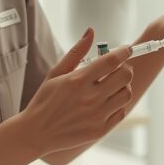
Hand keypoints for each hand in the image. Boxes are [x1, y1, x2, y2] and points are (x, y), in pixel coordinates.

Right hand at [15, 28, 134, 155]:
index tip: (127, 49)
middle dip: (125, 68)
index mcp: (78, 80)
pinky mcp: (100, 130)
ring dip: (123, 86)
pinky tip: (107, 102)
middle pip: (125, 76)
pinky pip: (121, 111)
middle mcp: (90, 98)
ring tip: (112, 86)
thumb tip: (91, 31)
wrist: (37, 133)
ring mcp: (96, 115)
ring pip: (127, 94)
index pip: (111, 61)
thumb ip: (76, 52)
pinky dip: (118, 104)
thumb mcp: (55, 73)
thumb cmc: (45, 100)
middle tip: (118, 69)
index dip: (124, 52)